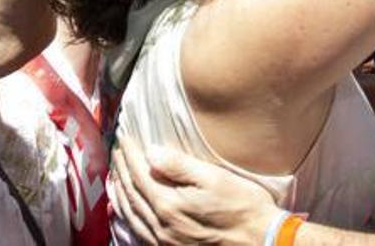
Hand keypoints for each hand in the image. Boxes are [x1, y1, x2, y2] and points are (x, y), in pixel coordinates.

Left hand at [108, 134, 275, 245]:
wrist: (259, 241)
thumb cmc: (242, 206)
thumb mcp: (214, 178)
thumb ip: (179, 166)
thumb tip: (150, 152)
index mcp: (169, 204)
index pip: (139, 174)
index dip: (129, 155)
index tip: (123, 139)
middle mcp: (161, 225)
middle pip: (131, 194)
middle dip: (121, 171)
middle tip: (117, 152)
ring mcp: (164, 241)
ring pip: (130, 214)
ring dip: (120, 193)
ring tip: (115, 176)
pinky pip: (138, 232)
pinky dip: (127, 216)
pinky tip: (126, 208)